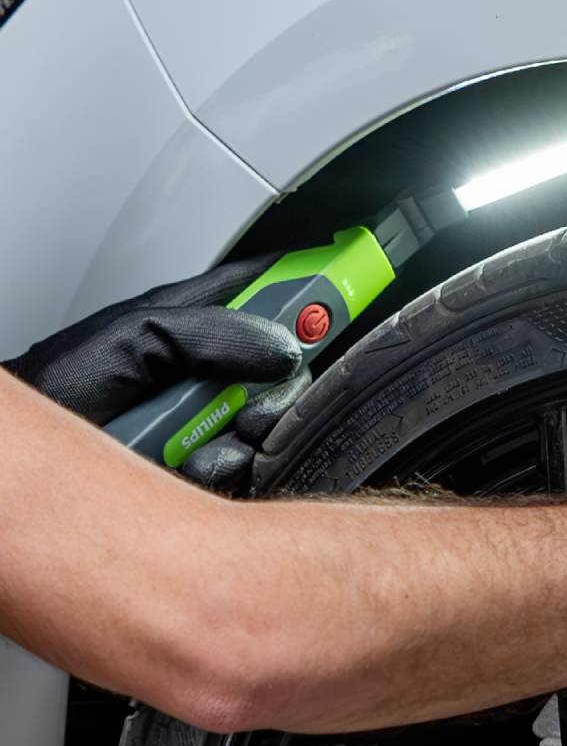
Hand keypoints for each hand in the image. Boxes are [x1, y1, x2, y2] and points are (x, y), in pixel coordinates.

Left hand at [4, 256, 308, 492]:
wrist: (28, 474)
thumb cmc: (53, 399)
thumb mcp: (127, 342)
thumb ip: (207, 332)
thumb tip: (281, 344)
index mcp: (183, 326)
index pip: (260, 290)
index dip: (309, 280)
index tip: (355, 272)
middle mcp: (201, 374)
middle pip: (282, 366)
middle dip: (276, 385)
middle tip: (249, 400)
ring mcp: (205, 424)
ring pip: (270, 423)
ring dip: (241, 436)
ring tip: (192, 440)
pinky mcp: (207, 470)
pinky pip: (249, 468)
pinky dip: (227, 469)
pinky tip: (191, 466)